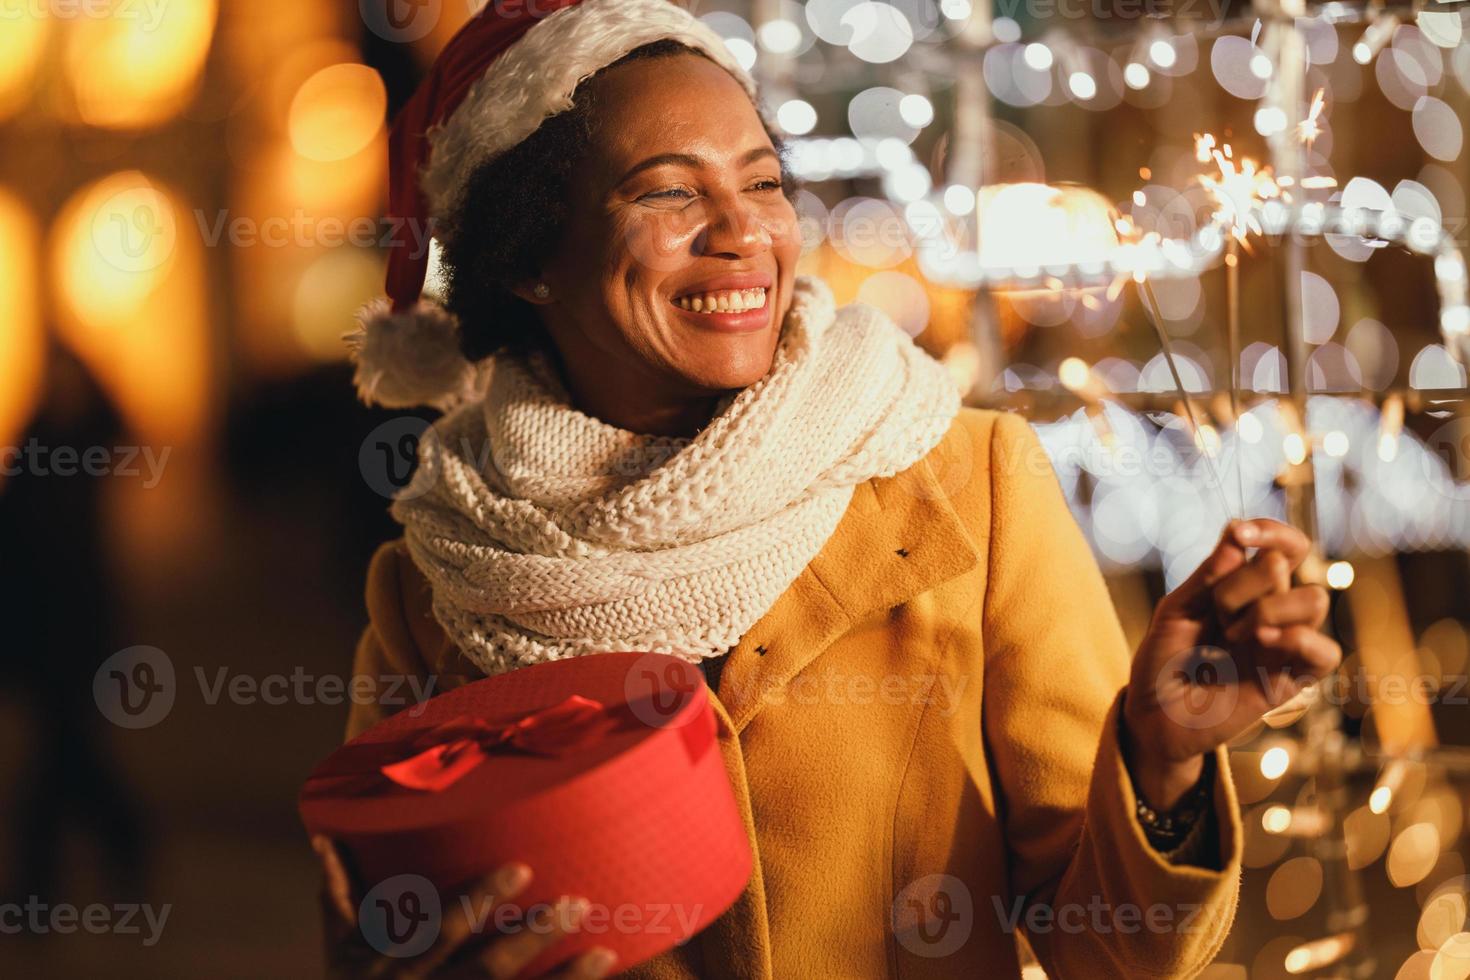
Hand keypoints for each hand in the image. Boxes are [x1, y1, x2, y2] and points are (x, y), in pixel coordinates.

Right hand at [313, 835, 617, 979]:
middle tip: (576, 903)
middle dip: (530, 938)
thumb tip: (323, 836)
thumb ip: (338, 897)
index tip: (522, 867)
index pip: (437, 930)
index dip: (477, 902)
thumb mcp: (337, 952)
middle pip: (484, 969)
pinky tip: (598, 977)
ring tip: (603, 952)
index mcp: (387, 966)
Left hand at [1122, 519, 1341, 808]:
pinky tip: (1262, 642)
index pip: (1282, 547)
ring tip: (1234, 635)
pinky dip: (1299, 638)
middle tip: (1216, 614)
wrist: (1155, 715)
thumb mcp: (1176, 611)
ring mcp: (1284, 644)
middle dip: (1244, 582)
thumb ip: (1208, 577)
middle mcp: (1271, 610)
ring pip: (1315, 599)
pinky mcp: (1293, 679)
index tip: (1240, 533)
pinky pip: (1325, 651)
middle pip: (1287, 565)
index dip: (1271, 532)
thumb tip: (1236, 535)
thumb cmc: (1164, 661)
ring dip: (1268, 609)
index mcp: (1246, 589)